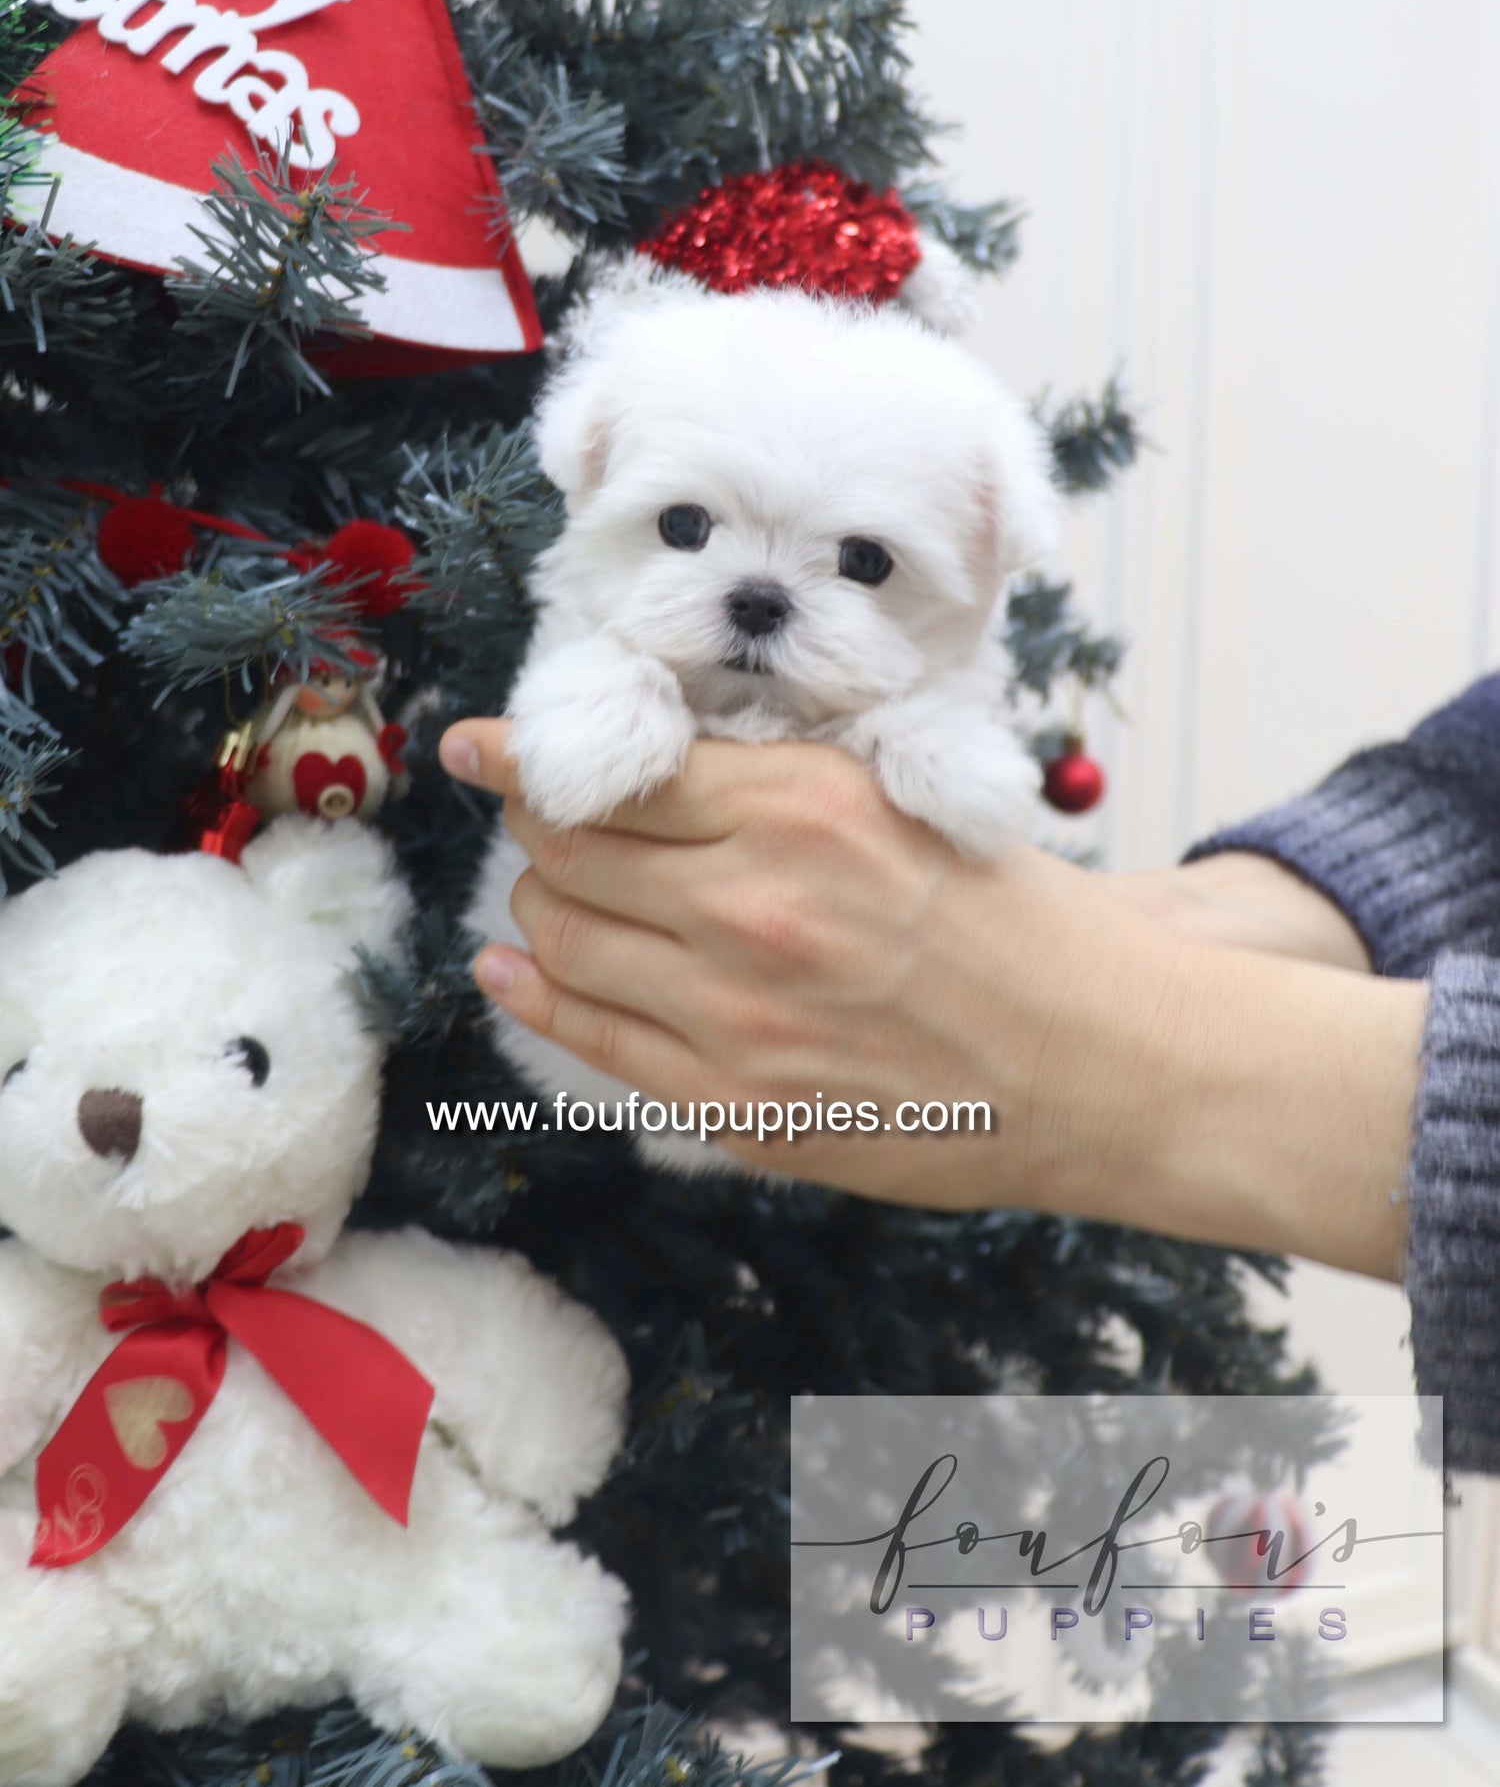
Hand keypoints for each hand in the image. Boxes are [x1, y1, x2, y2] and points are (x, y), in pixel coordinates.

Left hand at [442, 722, 1424, 1273]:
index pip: (611, 769)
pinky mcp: (733, 1104)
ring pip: (561, 938)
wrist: (1100, 1059)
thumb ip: (770, 777)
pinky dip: (533, 995)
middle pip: (567, 850)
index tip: (479, 746)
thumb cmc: (1014, 916)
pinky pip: (589, 1037)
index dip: (527, 755)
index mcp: (798, 805)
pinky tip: (514, 971)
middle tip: (544, 819)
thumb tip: (642, 759)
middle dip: (538, 827)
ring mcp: (734, 1013)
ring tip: (558, 893)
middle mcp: (750, 903)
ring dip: (540, 906)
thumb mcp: (900, 797)